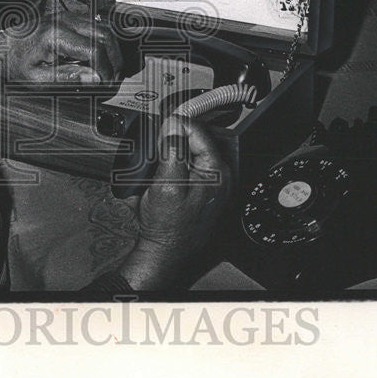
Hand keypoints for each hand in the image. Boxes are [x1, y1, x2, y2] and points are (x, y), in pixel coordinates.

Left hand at [0, 12, 122, 83]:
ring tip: (108, 71)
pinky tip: (100, 58)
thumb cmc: (14, 62)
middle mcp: (63, 21)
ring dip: (112, 51)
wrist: (1, 48)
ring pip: (104, 28)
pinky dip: (104, 42)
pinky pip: (96, 26)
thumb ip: (68, 77)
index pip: (94, 50)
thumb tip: (95, 78)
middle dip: (114, 60)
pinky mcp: (69, 17)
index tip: (105, 84)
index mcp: (55, 35)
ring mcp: (67, 16)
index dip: (106, 70)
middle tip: (112, 80)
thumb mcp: (38, 79)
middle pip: (105, 36)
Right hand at [117, 115, 231, 289]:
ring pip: (191, 153)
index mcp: (216, 170)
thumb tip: (174, 125)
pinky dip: (174, 165)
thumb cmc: (168, 226)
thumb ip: (172, 151)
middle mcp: (218, 175)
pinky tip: (163, 175)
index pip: (199, 131)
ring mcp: (211, 184)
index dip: (177, 126)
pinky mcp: (201, 190)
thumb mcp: (166, 183)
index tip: (162, 126)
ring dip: (173, 153)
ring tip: (159, 162)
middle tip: (157, 145)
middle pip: (196, 141)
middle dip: (175, 140)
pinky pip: (188, 167)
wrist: (165, 251)